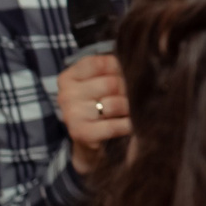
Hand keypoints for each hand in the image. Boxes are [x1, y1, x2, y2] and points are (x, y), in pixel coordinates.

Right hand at [57, 51, 132, 174]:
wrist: (92, 143)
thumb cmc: (99, 107)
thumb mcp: (100, 83)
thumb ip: (112, 70)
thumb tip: (139, 65)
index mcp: (69, 77)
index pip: (102, 62)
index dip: (120, 70)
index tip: (124, 78)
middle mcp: (66, 94)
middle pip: (111, 83)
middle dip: (127, 91)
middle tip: (131, 98)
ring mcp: (71, 114)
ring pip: (114, 104)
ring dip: (128, 109)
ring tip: (129, 112)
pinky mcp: (81, 133)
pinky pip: (113, 126)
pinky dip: (126, 126)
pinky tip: (130, 125)